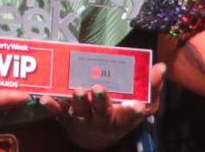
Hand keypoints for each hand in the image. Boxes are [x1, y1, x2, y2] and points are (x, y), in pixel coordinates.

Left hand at [38, 62, 164, 149]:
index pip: (131, 114)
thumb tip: (160, 66)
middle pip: (102, 111)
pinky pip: (58, 112)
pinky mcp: (66, 117)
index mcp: (122, 116)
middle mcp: (103, 119)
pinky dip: (52, 106)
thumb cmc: (121, 114)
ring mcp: (83, 118)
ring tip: (78, 91)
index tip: (136, 105)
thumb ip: (152, 86)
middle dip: (101, 101)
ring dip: (79, 101)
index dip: (133, 110)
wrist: (96, 137)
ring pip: (81, 111)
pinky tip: (45, 98)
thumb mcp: (142, 104)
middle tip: (99, 89)